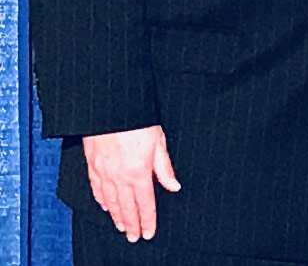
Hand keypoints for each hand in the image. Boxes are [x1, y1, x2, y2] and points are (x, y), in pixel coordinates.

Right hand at [82, 125, 180, 241]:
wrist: (109, 109)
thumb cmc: (136, 122)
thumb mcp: (158, 142)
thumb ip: (164, 168)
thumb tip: (174, 186)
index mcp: (138, 173)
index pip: (145, 204)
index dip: (148, 220)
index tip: (149, 233)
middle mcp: (119, 178)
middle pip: (126, 208)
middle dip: (131, 225)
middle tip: (134, 238)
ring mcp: (104, 173)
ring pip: (110, 202)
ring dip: (116, 217)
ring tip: (121, 227)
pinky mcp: (92, 166)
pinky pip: (96, 189)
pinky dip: (101, 201)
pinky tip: (105, 207)